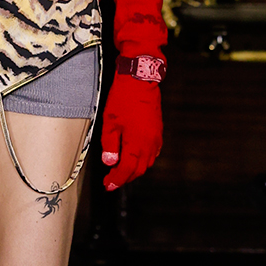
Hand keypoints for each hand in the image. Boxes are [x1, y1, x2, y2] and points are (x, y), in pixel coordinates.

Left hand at [100, 74, 161, 189]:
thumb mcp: (109, 123)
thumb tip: (110, 162)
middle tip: (112, 181)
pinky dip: (143, 160)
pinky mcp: (158, 132)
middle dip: (125, 178)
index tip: (108, 185)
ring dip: (134, 170)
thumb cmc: (124, 99)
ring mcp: (156, 139)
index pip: (126, 170)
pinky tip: (135, 158)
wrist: (140, 81)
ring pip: (146, 163)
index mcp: (136, 144)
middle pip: (138, 170)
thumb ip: (109, 146)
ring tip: (121, 171)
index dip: (116, 180)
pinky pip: (153, 153)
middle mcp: (149, 144)